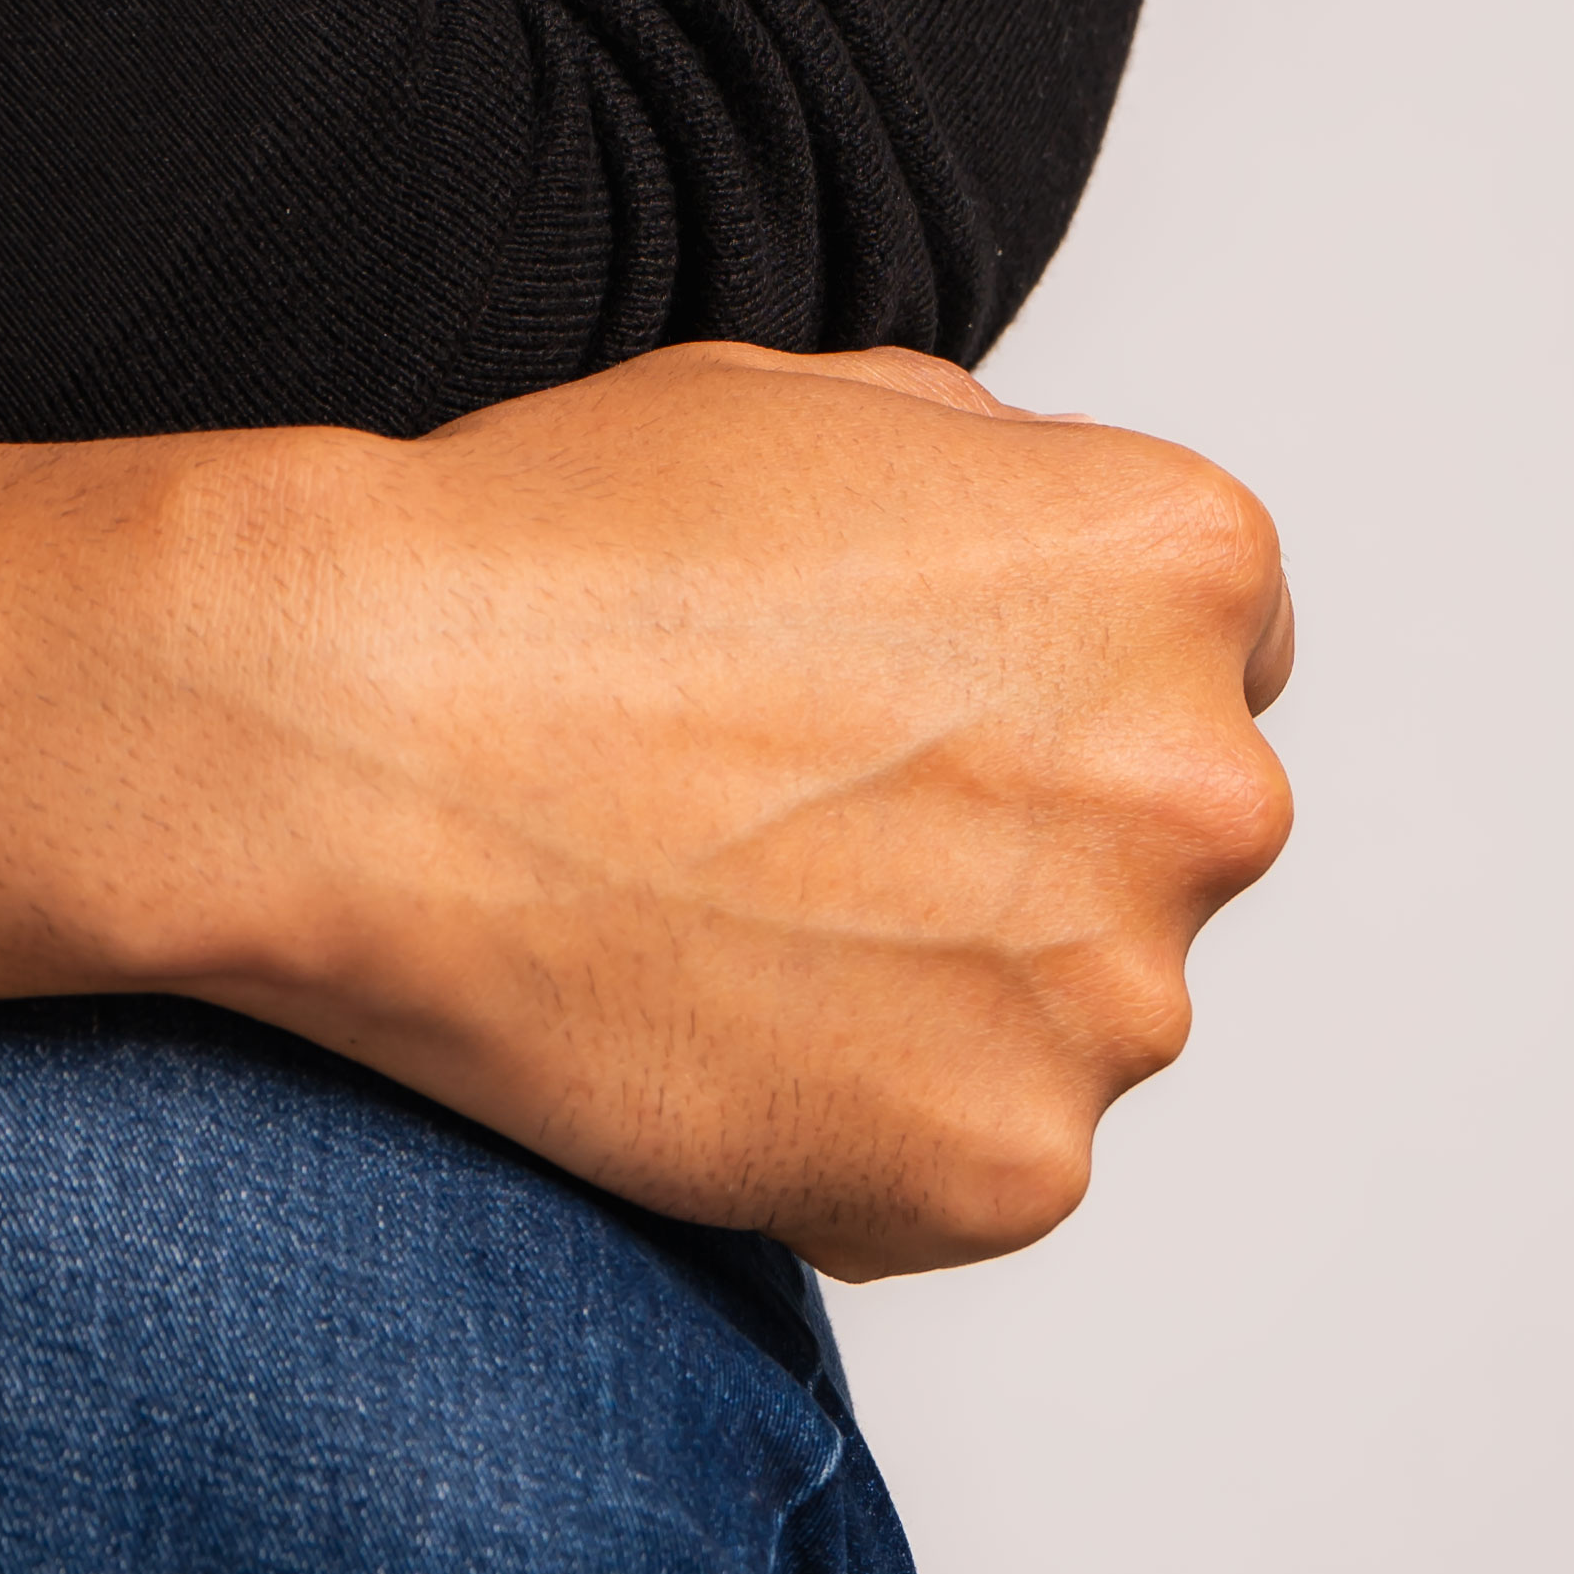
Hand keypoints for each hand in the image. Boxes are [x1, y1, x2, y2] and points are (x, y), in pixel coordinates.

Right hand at [42, 342, 1296, 1274]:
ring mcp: (1115, 997)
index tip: (916, 696)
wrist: (361, 730)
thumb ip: (1002, 489)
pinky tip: (716, 1018)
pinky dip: (870, 1113)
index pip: (1212, 645)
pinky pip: (979, 1151)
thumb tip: (1061, 597)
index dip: (1047, 666)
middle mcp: (1200, 781)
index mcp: (1176, 561)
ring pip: (1073, 1001)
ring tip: (728, 914)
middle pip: (1160, 830)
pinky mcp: (1012, 1169)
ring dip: (948, 981)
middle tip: (801, 811)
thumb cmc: (554, 547)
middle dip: (1022, 825)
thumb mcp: (815, 404)